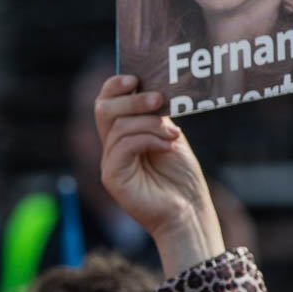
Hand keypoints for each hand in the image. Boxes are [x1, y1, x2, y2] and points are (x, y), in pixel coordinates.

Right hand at [94, 74, 222, 274]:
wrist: (188, 213)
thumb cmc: (182, 179)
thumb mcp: (169, 137)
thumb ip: (155, 117)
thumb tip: (150, 89)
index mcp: (122, 137)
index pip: (105, 103)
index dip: (113, 86)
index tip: (135, 77)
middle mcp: (111, 149)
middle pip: (103, 110)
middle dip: (131, 99)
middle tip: (158, 100)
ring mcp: (109, 164)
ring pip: (118, 126)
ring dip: (150, 122)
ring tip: (174, 133)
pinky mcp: (113, 178)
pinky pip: (124, 146)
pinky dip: (148, 138)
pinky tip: (168, 143)